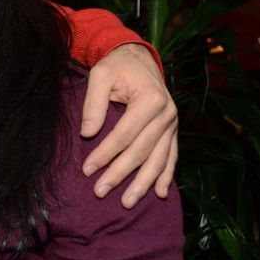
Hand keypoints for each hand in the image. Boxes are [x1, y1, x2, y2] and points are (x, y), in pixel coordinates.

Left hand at [80, 43, 177, 208]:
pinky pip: (172, 156)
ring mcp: (173, 124)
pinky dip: (166, 176)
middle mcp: (167, 114)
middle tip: (100, 191)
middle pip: (141, 151)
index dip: (105, 154)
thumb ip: (93, 103)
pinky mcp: (173, 130)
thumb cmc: (116, 66)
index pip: (124, 135)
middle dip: (120, 174)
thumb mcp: (100, 75)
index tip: (87, 169)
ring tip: (127, 203)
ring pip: (159, 160)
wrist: (139, 57)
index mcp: (150, 100)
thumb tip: (87, 133)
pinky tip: (160, 193)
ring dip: (143, 183)